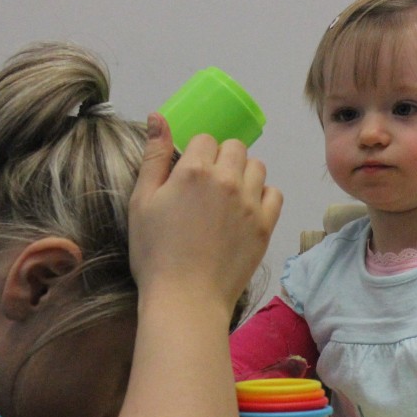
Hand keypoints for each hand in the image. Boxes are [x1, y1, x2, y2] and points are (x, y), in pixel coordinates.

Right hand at [128, 115, 282, 309]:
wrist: (185, 299)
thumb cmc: (155, 253)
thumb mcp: (141, 202)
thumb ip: (153, 156)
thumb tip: (158, 117)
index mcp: (195, 170)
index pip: (206, 139)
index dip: (196, 153)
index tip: (189, 173)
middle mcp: (228, 180)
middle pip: (235, 148)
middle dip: (222, 158)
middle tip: (207, 186)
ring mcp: (251, 203)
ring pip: (258, 167)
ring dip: (244, 174)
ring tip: (228, 196)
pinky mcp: (266, 226)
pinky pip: (275, 194)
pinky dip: (263, 196)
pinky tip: (246, 210)